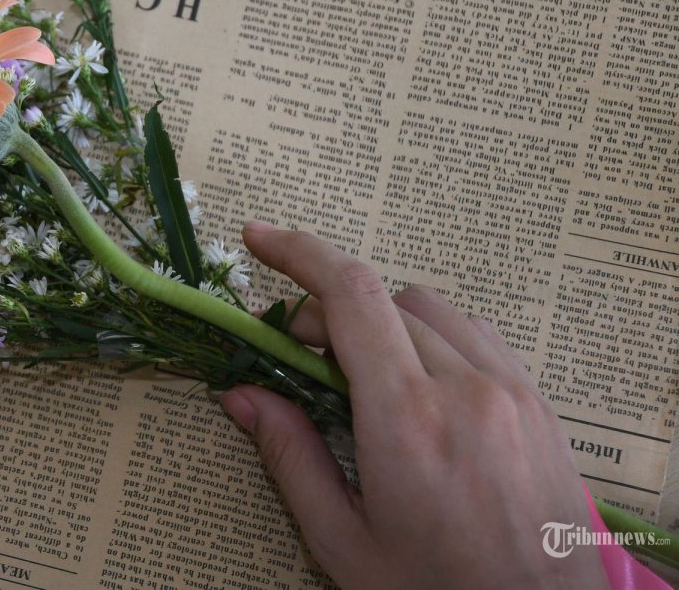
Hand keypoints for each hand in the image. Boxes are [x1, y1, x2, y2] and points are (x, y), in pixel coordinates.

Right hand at [221, 224, 607, 588]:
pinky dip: (433, 336)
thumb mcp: (343, 539)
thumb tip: (240, 395)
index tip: (261, 241)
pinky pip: (477, 334)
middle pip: (383, 300)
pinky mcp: (538, 402)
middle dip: (329, 313)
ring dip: (384, 320)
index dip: (299, 254)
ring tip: (362, 372)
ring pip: (432, 309)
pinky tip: (419, 380)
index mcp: (405, 420)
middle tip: (301, 358)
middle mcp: (464, 388)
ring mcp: (511, 390)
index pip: (350, 297)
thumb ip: (289, 455)